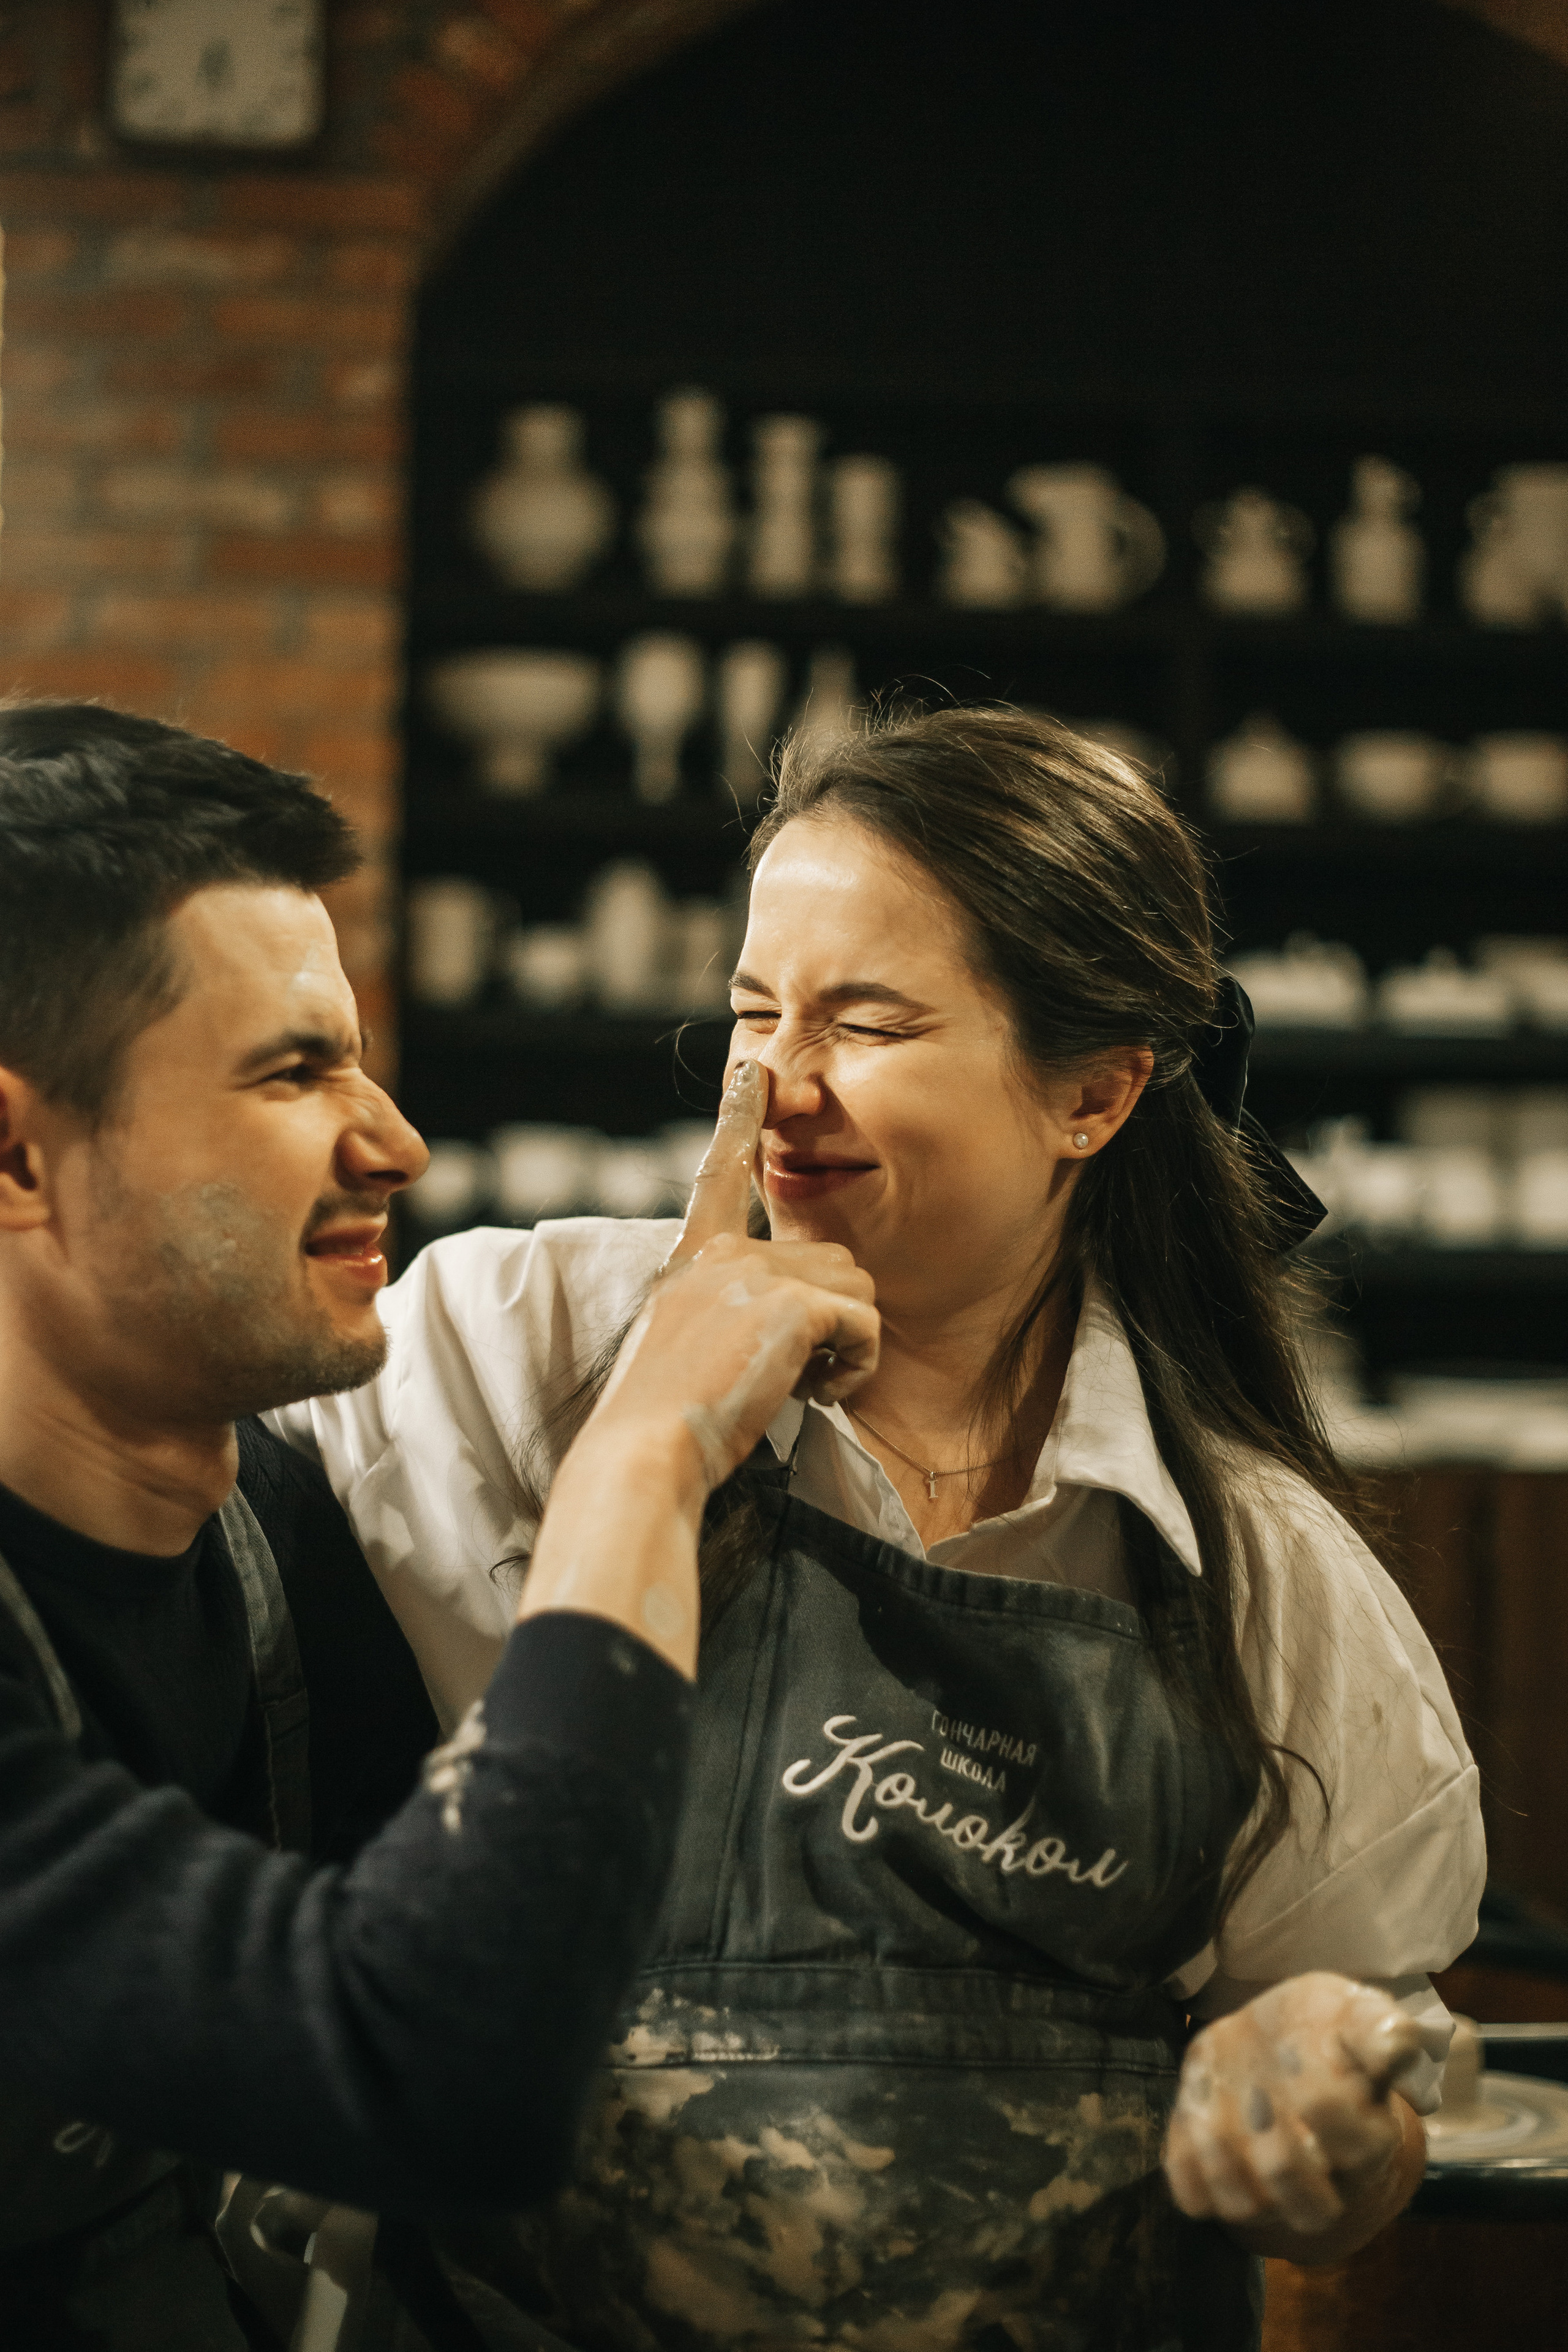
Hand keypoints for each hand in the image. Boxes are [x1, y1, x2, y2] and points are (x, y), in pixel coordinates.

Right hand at [520, 1066, 876, 1673]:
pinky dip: (858, 1368)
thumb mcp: (686, 1348)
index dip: (739, 1120)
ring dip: (848, 1349)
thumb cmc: (664, 1424)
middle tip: (791, 1379)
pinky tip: (818, 1397)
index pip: (720, 1173)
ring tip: (800, 1390)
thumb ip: (728, 1315)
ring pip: (856, 1291)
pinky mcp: (791, 1305)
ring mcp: (755, 1272)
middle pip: (830, 1262)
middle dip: (832, 1322)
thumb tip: (801, 1322)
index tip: (753, 1072)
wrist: (644, 1452)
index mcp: (692, 1258)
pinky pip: (866, 1326)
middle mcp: (721, 1252)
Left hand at [1163, 1973, 1424, 2248]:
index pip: (1360, 2150)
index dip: (1328, 2103)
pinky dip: (1186, 2162)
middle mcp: (1320, 2179)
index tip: (1305, 2050)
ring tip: (1215, 2101)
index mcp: (1368, 2139)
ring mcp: (1264, 2184)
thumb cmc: (1326, 2027)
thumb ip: (1381, 2029)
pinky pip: (1196, 2197)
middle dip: (1282, 2152)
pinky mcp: (1215, 2175)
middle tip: (1263, 2089)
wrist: (1276, 2035)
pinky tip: (1193, 2111)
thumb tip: (1397, 2048)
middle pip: (1311, 2209)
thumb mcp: (1357, 2012)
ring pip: (1247, 2207)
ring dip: (1223, 2156)